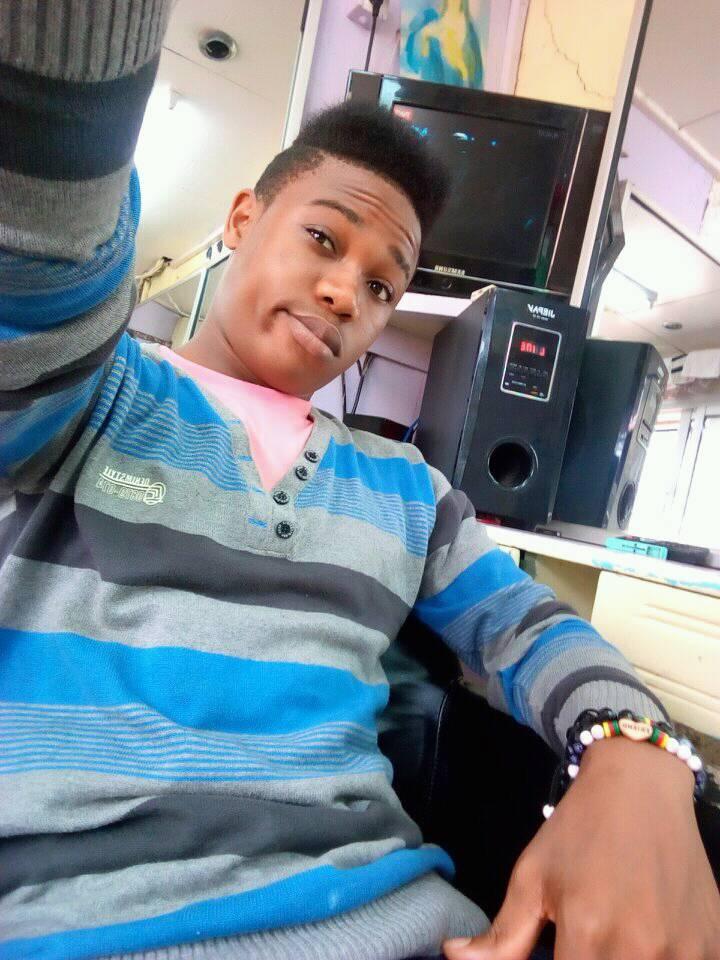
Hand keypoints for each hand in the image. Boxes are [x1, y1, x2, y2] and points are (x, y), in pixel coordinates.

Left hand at [443, 736, 719, 958]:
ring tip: (613, 940)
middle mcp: (641, 949)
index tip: (553, 955)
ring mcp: (685, 951)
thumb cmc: (580, 830)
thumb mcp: (533, 875)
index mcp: (588, 933)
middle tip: (580, 946)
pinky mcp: (713, 946)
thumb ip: (502, 934)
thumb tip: (454, 958)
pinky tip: (649, 941)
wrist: (642, 786)